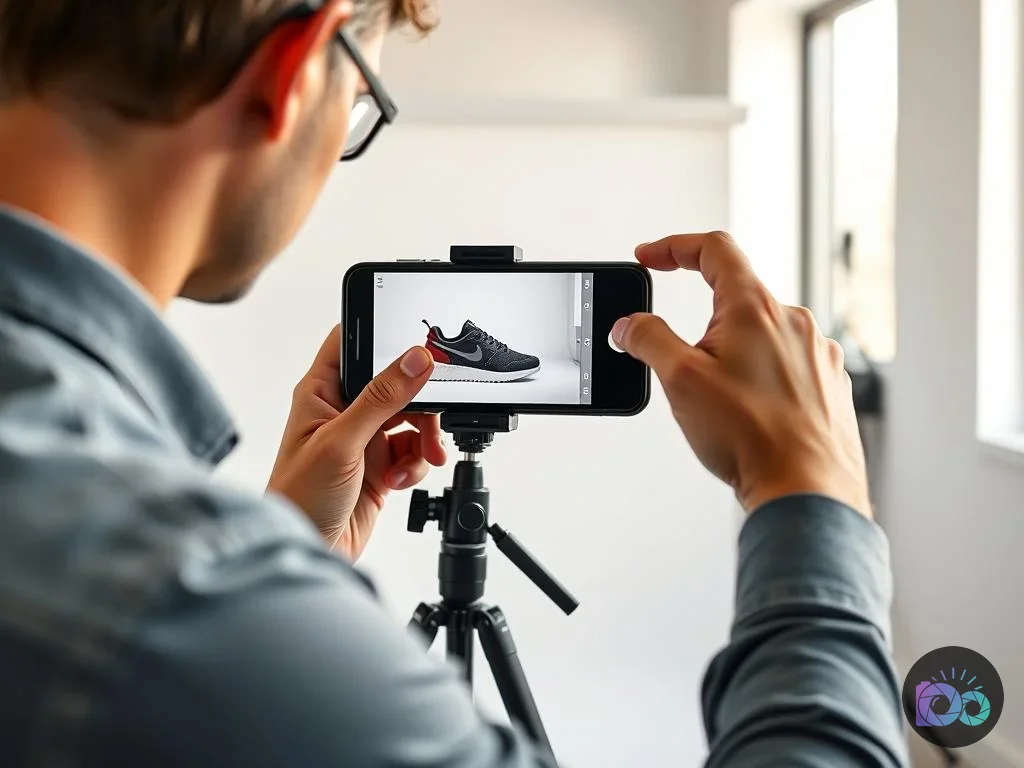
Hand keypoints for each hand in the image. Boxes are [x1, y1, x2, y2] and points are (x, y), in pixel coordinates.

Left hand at [267, 326, 446, 559]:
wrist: (308, 551)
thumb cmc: (298, 498)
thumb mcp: (342, 442)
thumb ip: (381, 399)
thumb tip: (414, 359)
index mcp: (321, 391)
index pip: (353, 343)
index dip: (384, 336)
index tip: (420, 344)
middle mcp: (343, 410)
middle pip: (396, 382)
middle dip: (420, 401)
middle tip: (434, 415)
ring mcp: (364, 438)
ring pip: (411, 418)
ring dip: (424, 437)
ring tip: (423, 457)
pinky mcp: (381, 465)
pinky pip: (414, 450)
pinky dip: (417, 463)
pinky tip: (401, 479)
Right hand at [612, 232, 870, 517]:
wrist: (806, 489)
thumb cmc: (752, 437)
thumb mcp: (680, 380)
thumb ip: (649, 340)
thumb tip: (631, 325)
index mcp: (755, 308)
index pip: (713, 249)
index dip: (673, 247)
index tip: (649, 258)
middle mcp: (793, 321)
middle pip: (736, 295)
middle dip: (701, 319)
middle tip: (681, 361)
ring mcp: (815, 351)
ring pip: (761, 333)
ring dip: (731, 352)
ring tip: (719, 400)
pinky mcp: (827, 382)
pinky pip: (784, 362)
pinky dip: (758, 376)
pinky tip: (748, 412)